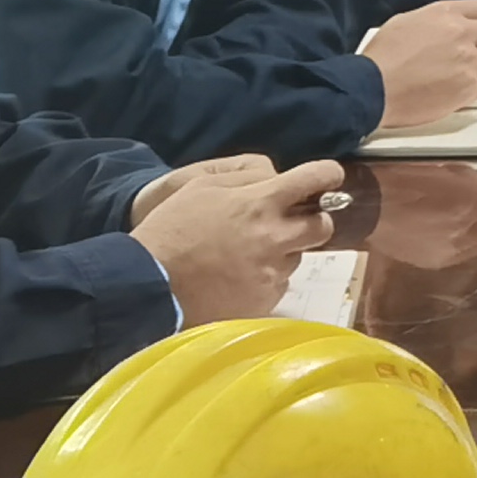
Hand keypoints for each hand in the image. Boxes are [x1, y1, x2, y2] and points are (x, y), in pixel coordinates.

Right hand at [132, 157, 345, 326]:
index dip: (328, 175)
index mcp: (261, 203)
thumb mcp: (201, 187)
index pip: (316, 178)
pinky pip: (278, 286)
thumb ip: (245, 179)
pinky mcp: (263, 302)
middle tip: (288, 224)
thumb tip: (275, 177)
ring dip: (282, 253)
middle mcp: (275, 237)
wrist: (147, 285)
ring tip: (246, 257)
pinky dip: (266, 280)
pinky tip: (237, 280)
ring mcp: (271, 273)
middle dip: (312, 221)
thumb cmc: (170, 230)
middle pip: (322, 226)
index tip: (329, 178)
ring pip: (296, 258)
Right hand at [359, 0, 476, 128]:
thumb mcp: (406, 21)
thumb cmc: (382, 57)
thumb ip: (437, 20)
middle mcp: (462, 33)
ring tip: (454, 78)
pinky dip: (464, 94)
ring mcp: (467, 61)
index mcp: (446, 13)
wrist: (371, 88)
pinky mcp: (467, 87)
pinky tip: (443, 93)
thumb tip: (453, 22)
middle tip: (473, 55)